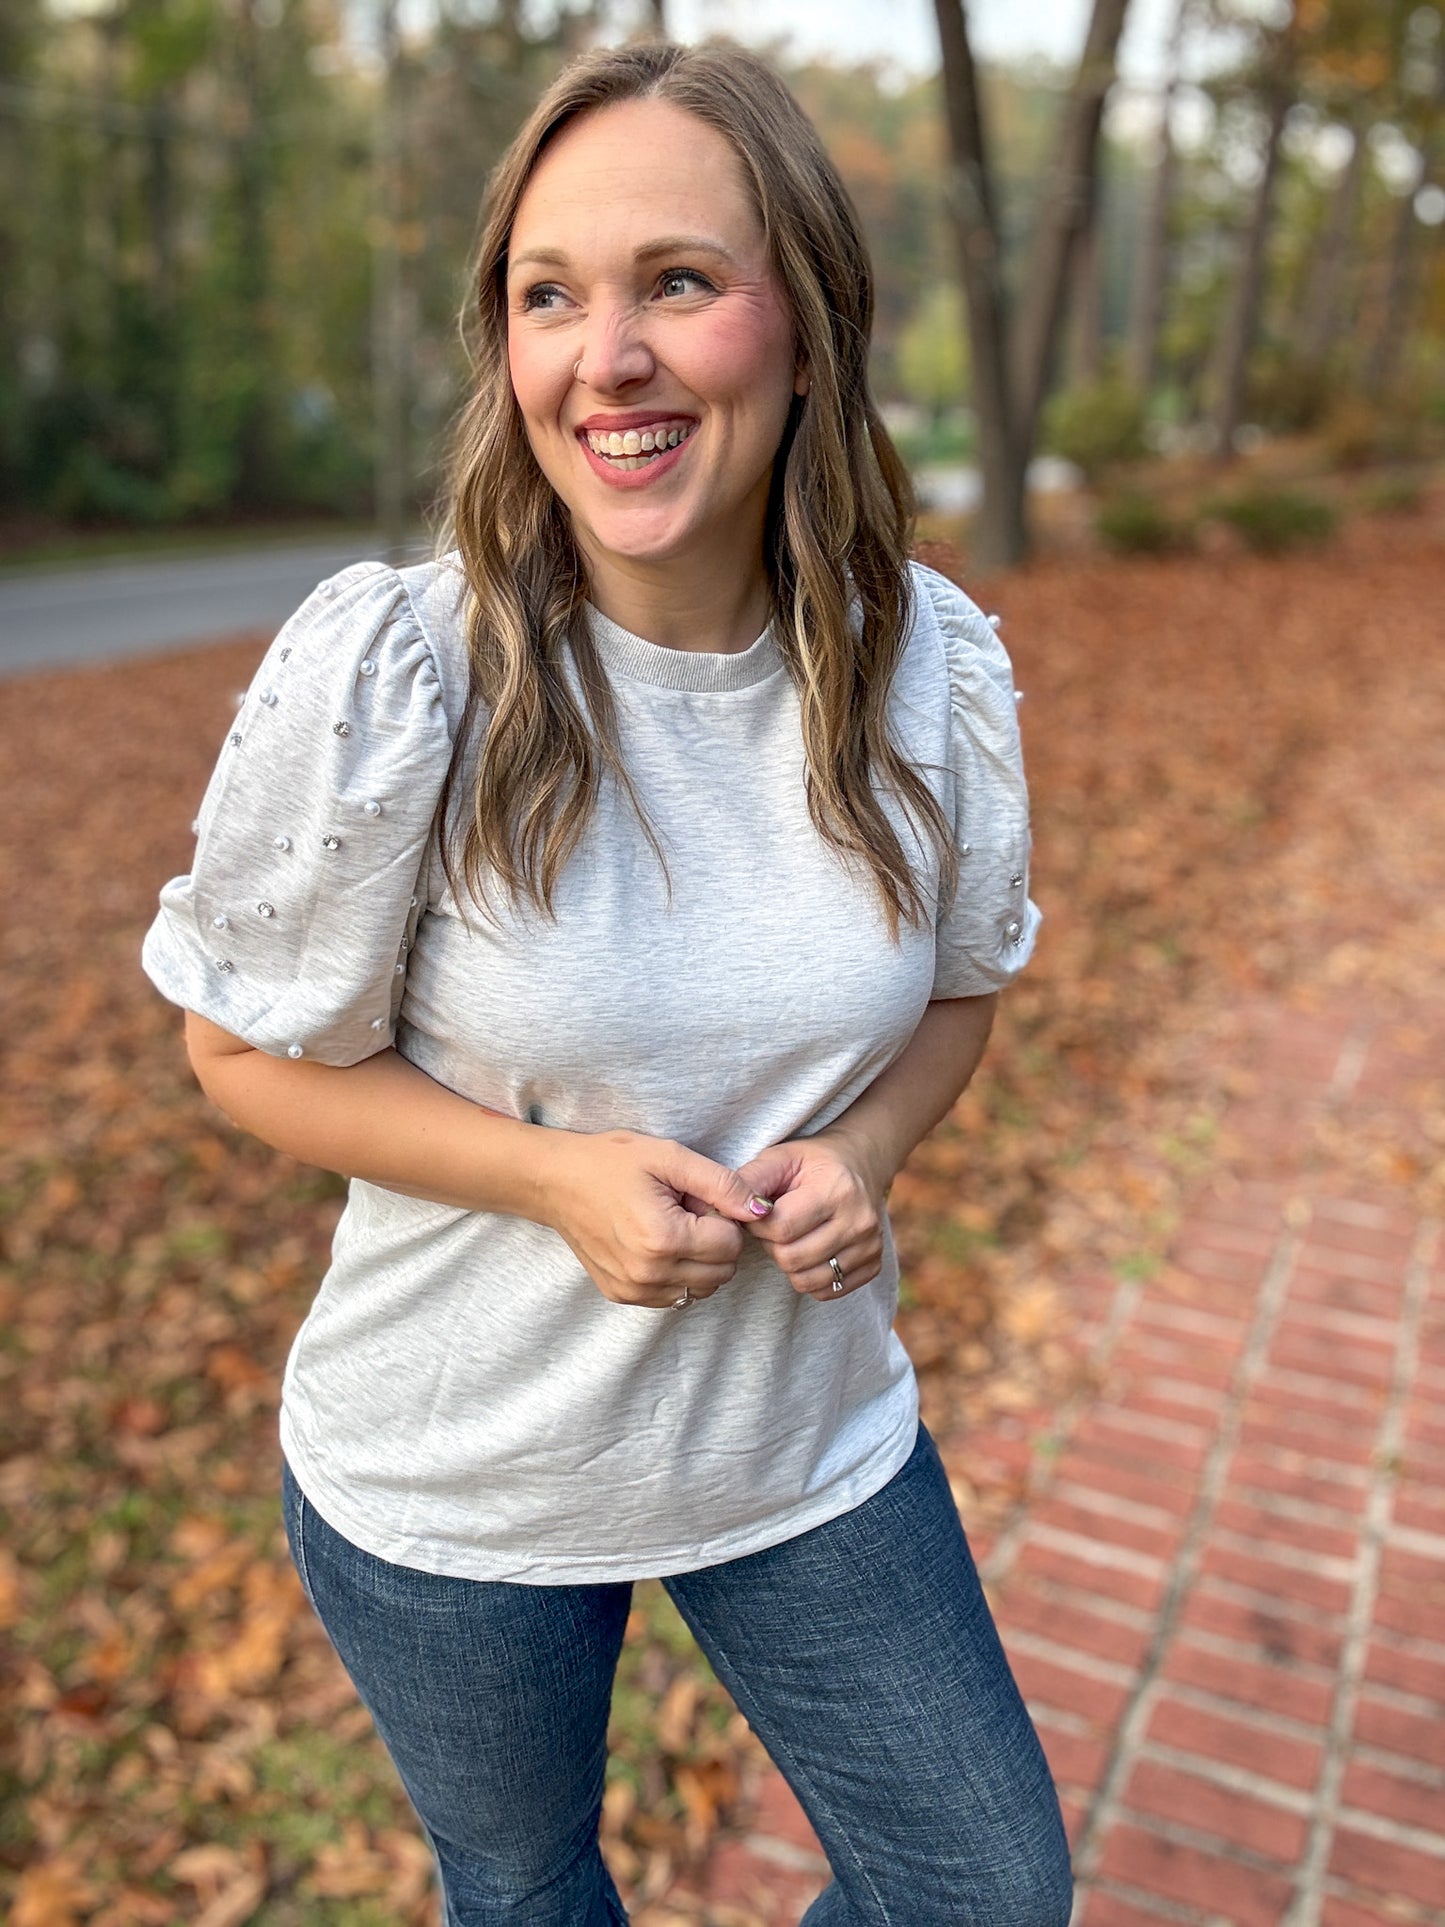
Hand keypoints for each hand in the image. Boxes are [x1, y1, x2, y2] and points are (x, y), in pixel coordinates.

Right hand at [537, 1129, 773, 1308]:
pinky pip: (675, 1296)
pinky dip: (678, 1274)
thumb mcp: (670, 1157)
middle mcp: (649, 1273)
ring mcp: (634, 1290)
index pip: (731, 1243)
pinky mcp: (623, 1296)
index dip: (722, 1216)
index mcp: (664, 1238)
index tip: (696, 1198)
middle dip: (715, 1241)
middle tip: (685, 1211)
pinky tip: (656, 1244)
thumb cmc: (611, 1162)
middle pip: (722, 1271)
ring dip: (698, 1261)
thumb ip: (722, 1184)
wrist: (555, 1181)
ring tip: (670, 1226)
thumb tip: (763, 1210)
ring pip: (702, 1289)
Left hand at [734, 1130, 884, 1301]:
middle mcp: (859, 1220)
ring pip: (806, 1280)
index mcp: (837, 1189)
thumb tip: (735, 1214)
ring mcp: (870, 1246)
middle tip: (775, 1226)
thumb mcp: (778, 1158)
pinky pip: (825, 1291)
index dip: (758, 1225)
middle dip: (772, 1245)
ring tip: (791, 1237)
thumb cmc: (811, 1163)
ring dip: (788, 1263)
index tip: (760, 1212)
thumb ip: (749, 1182)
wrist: (859, 1164)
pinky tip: (809, 1250)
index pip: (781, 1229)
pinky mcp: (873, 1265)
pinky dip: (809, 1276)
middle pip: (791, 1258)